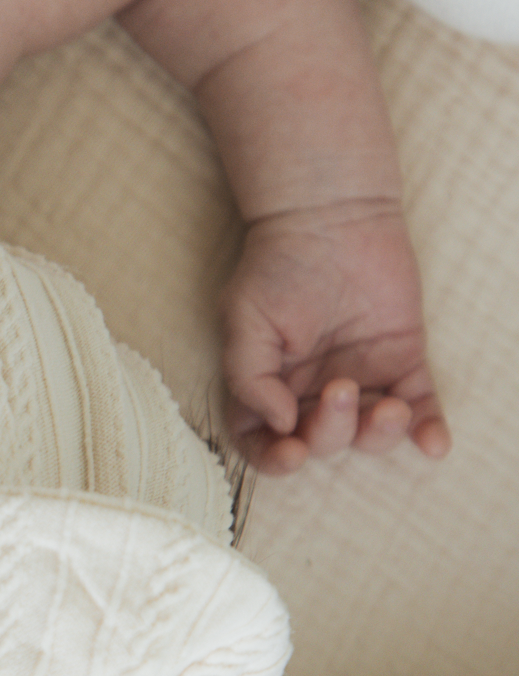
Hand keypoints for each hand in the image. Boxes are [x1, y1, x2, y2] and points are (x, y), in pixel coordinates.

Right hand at [220, 199, 449, 476]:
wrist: (331, 216)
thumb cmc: (278, 265)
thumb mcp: (242, 319)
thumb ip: (249, 377)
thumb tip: (278, 424)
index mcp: (268, 385)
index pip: (263, 441)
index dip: (273, 459)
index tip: (291, 451)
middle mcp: (311, 391)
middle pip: (320, 440)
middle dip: (331, 429)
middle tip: (339, 388)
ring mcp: (360, 379)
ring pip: (369, 435)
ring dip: (378, 435)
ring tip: (389, 407)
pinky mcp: (403, 362)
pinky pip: (421, 408)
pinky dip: (428, 431)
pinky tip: (433, 442)